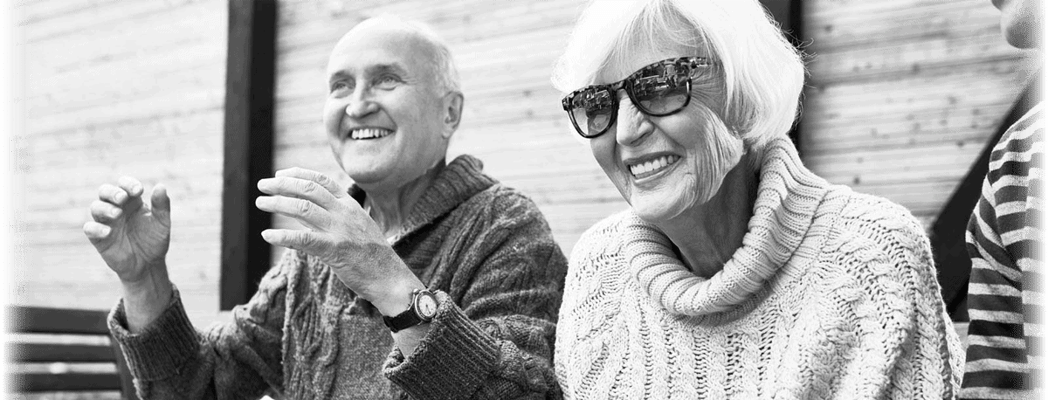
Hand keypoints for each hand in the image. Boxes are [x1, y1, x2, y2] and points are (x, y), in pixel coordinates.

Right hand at [83, 177, 170, 283]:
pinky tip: (108, 231)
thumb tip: (161, 186)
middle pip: (105, 191)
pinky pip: (89, 228)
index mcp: (132, 202)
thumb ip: (161, 206)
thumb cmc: (154, 240)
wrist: (148, 264)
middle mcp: (117, 208)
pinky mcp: (98, 238)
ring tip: (117, 214)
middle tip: (122, 198)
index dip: (129, 184)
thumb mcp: (162, 223)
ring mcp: (106, 222)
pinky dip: (96, 228)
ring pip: (96, 207)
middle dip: (112, 192)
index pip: (124, 185)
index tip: (138, 191)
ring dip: (104, 208)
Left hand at [255, 168, 422, 313]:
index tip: (280, 174)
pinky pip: (304, 239)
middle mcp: (344, 213)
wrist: (389, 277)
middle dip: (282, 184)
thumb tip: (299, 210)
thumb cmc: (370, 255)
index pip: (322, 180)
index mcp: (350, 205)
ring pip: (303, 208)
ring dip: (278, 204)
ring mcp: (340, 230)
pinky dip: (283, 236)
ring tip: (260, 202)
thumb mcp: (354, 227)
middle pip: (309, 189)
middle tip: (262, 185)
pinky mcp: (335, 250)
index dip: (298, 174)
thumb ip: (327, 216)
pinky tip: (267, 234)